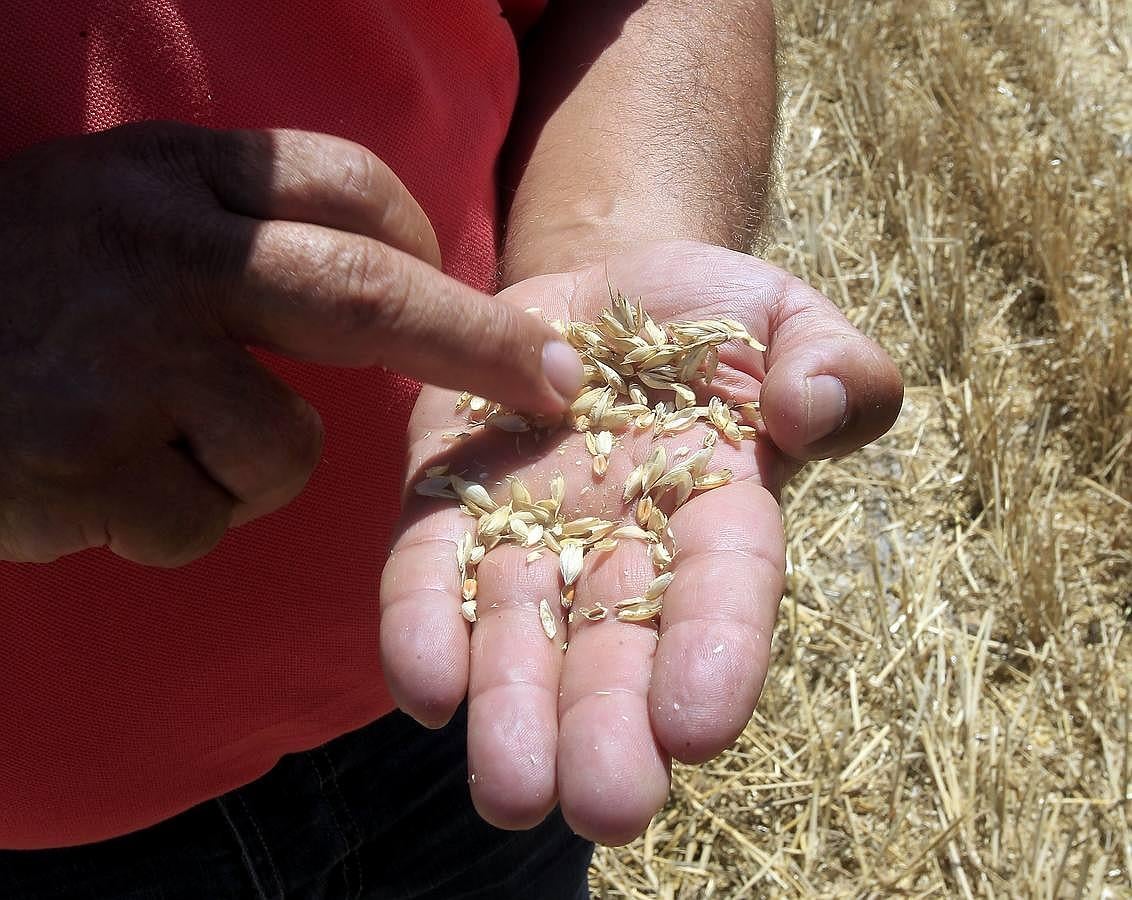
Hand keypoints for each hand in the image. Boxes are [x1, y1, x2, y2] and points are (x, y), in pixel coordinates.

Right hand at [0, 122, 580, 565]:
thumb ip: (230, 225)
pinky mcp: (90, 467)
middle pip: (372, 297)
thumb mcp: (110, 206)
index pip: (345, 186)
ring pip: (288, 449)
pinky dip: (175, 520)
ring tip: (156, 441)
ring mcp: (126, 363)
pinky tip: (102, 482)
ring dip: (252, 467)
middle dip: (484, 346)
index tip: (467, 292)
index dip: (423, 240)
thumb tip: (382, 273)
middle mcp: (161, 257)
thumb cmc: (10, 285)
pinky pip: (205, 521)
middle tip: (555, 384)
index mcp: (171, 177)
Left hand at [381, 240, 902, 843]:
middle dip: (608, 729)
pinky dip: (424, 626)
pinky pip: (430, 568)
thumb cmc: (714, 318)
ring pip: (518, 631)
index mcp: (718, 515)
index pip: (724, 593)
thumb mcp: (795, 323)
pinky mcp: (447, 498)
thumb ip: (835, 368)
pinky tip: (424, 689)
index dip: (717, 656)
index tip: (700, 726)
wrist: (607, 289)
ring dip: (511, 709)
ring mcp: (528, 529)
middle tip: (603, 806)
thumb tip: (804, 414)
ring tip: (510, 788)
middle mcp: (620, 547)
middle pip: (616, 649)